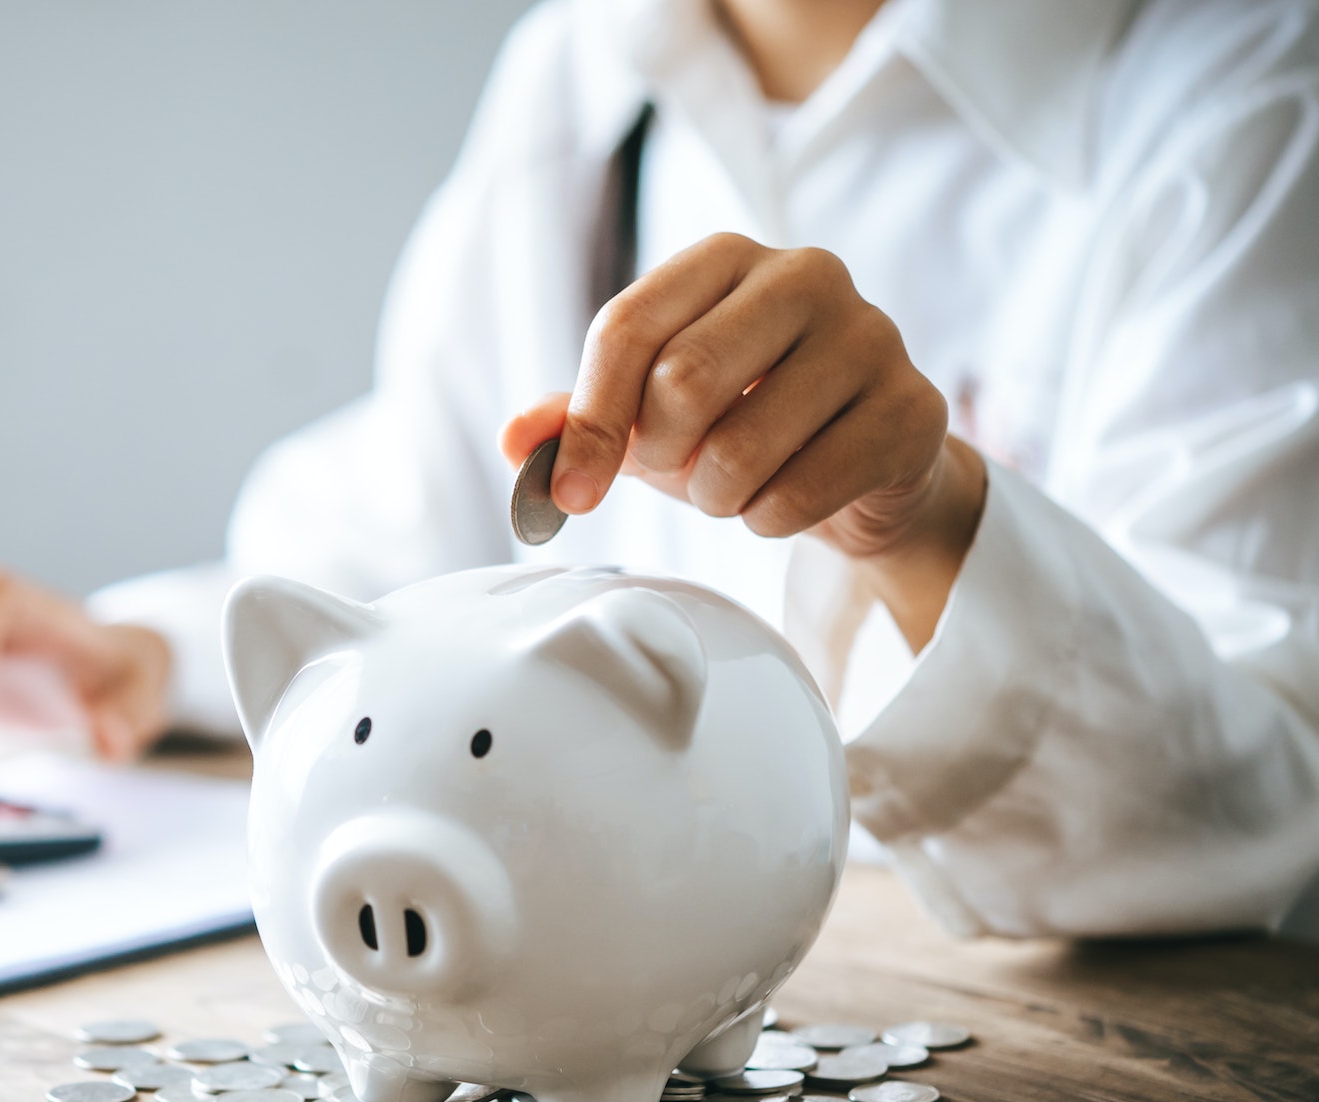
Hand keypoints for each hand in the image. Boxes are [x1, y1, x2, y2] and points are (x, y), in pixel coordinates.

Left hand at [501, 232, 984, 648]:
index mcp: (725, 258)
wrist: (862, 470)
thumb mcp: (650, 418)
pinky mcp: (912, 409)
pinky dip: (769, 520)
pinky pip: (802, 492)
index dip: (586, 422)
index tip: (569, 493)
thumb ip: (578, 420)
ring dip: (717, 498)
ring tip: (735, 487)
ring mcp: (871, 335)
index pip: (626, 328)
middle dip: (660, 457)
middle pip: (683, 380)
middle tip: (681, 473)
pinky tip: (783, 502)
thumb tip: (513, 442)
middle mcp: (805, 274)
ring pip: (742, 448)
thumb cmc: (743, 425)